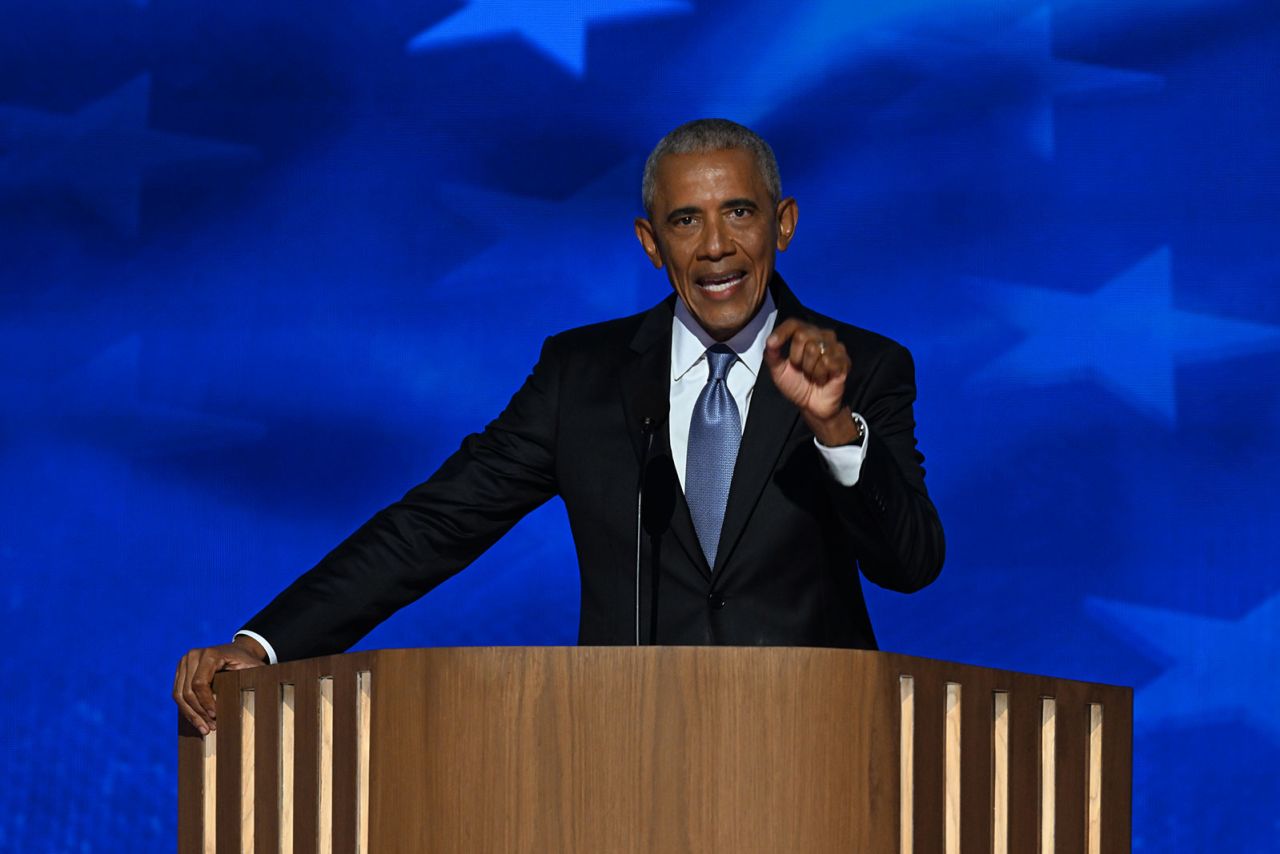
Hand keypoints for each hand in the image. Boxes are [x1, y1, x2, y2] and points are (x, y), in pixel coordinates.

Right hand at [173, 636, 266, 733]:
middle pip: (187, 691)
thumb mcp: (254, 667)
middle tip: (210, 728)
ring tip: (204, 729)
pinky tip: (198, 721)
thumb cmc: (247, 661)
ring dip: (191, 715)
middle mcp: (193, 656)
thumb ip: (256, 677)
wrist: (238, 651)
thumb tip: (260, 693)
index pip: (199, 683)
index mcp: (209, 654)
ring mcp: (184, 663)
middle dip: (198, 713)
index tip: (215, 717)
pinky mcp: (180, 671)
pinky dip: (187, 709)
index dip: (205, 703)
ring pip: (179, 695)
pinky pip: (177, 694)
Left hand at [765, 318, 859, 445]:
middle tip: (801, 369)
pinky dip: (820, 375)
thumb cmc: (797, 385)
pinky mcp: (844, 360)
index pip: (793, 324)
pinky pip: (827, 362)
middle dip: (796, 357)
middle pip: (802, 335)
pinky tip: (823, 379)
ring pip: (815, 349)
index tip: (772, 344)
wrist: (812, 405)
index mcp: (805, 335)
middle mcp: (822, 336)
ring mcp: (835, 347)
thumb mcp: (778, 371)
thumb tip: (769, 342)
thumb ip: (772, 355)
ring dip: (809, 369)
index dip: (781, 332)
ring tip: (812, 375)